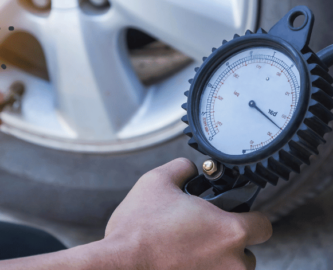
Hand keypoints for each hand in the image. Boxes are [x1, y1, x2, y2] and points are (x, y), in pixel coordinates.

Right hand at [103, 158, 272, 269]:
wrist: (117, 265)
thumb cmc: (138, 227)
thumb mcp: (158, 180)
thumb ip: (182, 167)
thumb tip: (190, 169)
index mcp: (229, 232)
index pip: (263, 225)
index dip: (251, 216)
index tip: (237, 214)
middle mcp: (232, 265)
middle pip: (247, 252)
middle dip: (230, 241)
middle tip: (205, 231)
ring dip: (218, 260)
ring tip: (190, 249)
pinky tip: (181, 262)